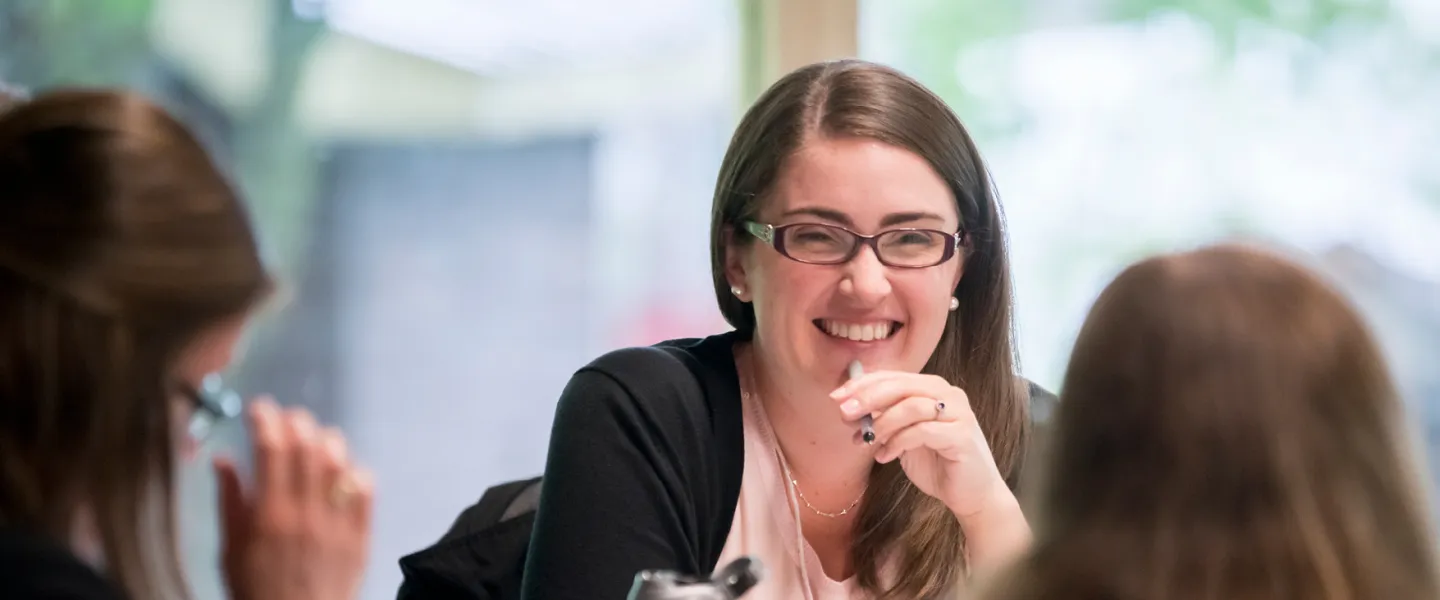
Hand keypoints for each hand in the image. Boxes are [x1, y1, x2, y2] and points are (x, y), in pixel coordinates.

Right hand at [215, 398, 373, 599]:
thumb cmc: (255, 591)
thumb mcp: (230, 550)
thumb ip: (229, 501)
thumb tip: (222, 459)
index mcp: (269, 514)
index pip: (271, 448)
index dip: (265, 419)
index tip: (258, 408)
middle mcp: (306, 512)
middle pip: (307, 447)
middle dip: (296, 422)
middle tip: (288, 418)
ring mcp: (338, 522)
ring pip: (339, 463)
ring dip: (327, 441)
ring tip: (315, 437)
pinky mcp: (361, 535)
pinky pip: (366, 490)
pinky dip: (356, 472)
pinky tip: (344, 468)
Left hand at [831, 371, 1009, 519]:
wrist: (970, 495)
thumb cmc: (936, 463)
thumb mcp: (902, 437)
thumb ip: (884, 419)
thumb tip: (849, 408)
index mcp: (933, 388)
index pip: (894, 376)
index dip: (863, 384)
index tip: (836, 398)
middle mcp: (949, 394)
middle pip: (902, 385)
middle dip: (868, 398)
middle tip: (845, 413)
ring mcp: (959, 413)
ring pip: (912, 406)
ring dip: (882, 423)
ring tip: (864, 441)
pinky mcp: (962, 436)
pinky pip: (922, 431)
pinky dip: (897, 442)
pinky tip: (884, 457)